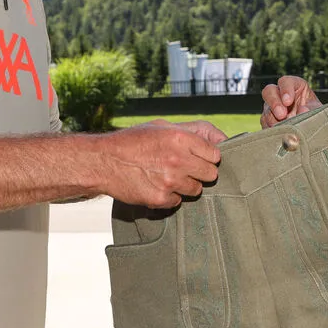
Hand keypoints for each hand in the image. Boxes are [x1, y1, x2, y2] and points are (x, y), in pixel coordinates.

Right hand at [96, 121, 221, 207]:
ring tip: (167, 176)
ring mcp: (170, 181)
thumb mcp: (163, 126)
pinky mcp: (161, 199)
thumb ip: (194, 131)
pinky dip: (170, 197)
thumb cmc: (135, 140)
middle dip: (200, 172)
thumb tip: (223, 139)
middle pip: (211, 174)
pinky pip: (178, 201)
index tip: (198, 157)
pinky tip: (156, 186)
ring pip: (197, 190)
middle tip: (184, 168)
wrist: (103, 161)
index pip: (216, 154)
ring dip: (186, 186)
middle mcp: (178, 159)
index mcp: (181, 138)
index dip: (207, 157)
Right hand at [260, 76, 322, 127]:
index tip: (288, 102)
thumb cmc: (316, 116)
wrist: (312, 131)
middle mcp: (280, 95)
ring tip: (285, 128)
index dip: (285, 90)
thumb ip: (312, 109)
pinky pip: (265, 123)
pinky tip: (281, 133)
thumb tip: (302, 110)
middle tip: (282, 115)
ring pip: (266, 110)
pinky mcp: (268, 121)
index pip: (285, 82)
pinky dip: (271, 128)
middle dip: (274, 103)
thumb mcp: (318, 110)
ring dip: (273, 119)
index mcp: (295, 87)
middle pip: (269, 91)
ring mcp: (272, 108)